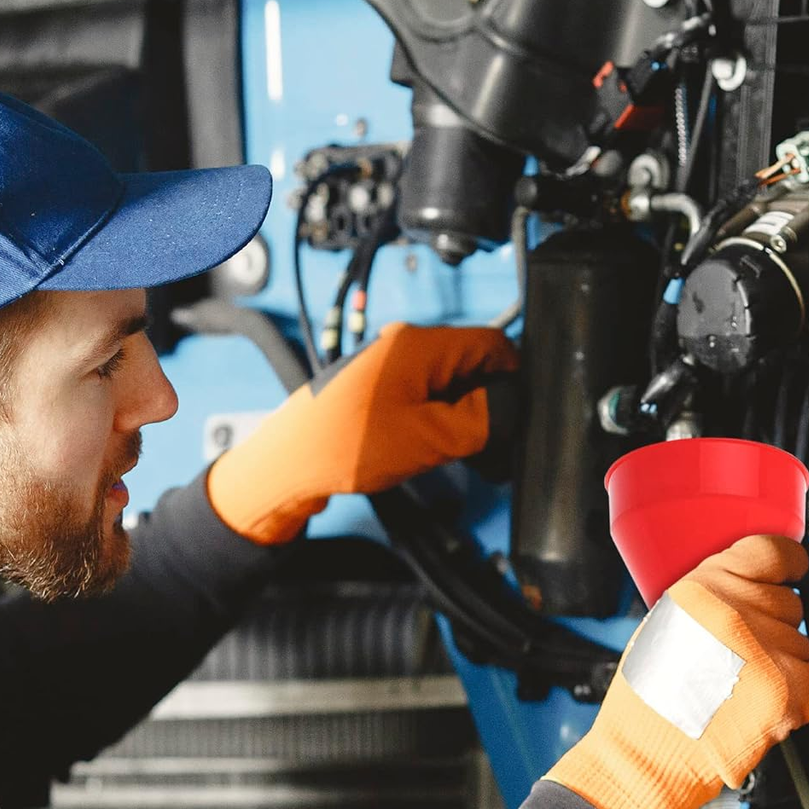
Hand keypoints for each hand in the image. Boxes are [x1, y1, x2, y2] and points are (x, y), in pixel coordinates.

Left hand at [208, 322, 517, 543]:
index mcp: (419, 344)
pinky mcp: (379, 389)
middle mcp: (404, 345)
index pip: (493, 344)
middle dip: (488, 402)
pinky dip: (437, 420)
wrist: (290, 464)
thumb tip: (512, 407)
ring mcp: (390, 366)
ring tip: (457, 452)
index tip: (519, 415)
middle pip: (472, 364)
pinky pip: (424, 395)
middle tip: (490, 445)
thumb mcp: (431, 438)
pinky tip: (433, 449)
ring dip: (462, 416)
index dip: (514, 379)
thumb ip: (483, 419)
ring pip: (449, 383)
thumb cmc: (345, 446)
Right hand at [545, 535, 808, 808]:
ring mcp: (764, 651)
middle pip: (789, 602)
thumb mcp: (665, 624)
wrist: (645, 757)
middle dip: (772, 628)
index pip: (771, 552)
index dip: (792, 562)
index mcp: (701, 590)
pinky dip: (804, 694)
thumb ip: (710, 600)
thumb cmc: (646, 702)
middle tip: (742, 656)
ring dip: (783, 664)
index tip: (799, 568)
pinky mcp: (786, 691)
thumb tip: (750, 590)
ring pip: (803, 643)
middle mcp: (734, 612)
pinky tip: (767, 702)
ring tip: (743, 687)